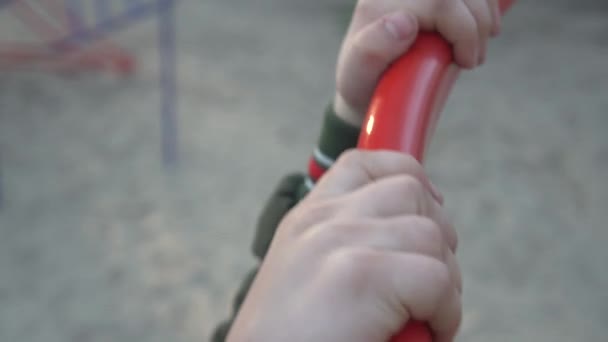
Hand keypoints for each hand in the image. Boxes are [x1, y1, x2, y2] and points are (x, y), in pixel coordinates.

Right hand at [227, 150, 460, 341]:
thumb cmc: (292, 338)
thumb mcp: (306, 273)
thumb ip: (345, 242)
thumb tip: (410, 232)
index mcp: (308, 219)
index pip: (365, 165)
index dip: (407, 176)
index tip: (428, 210)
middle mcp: (321, 221)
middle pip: (411, 191)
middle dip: (436, 237)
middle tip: (426, 285)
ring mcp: (339, 242)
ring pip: (431, 235)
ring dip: (444, 281)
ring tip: (422, 314)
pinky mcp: (361, 276)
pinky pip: (437, 279)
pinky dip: (445, 313)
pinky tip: (424, 332)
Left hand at [335, 0, 500, 124]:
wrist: (366, 84)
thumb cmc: (362, 85)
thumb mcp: (358, 76)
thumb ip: (372, 49)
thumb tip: (404, 22)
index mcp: (378, 5)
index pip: (442, 2)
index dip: (464, 30)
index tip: (465, 62)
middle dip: (478, 24)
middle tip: (472, 59)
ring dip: (485, 13)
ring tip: (477, 47)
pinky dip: (486, 4)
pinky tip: (485, 25)